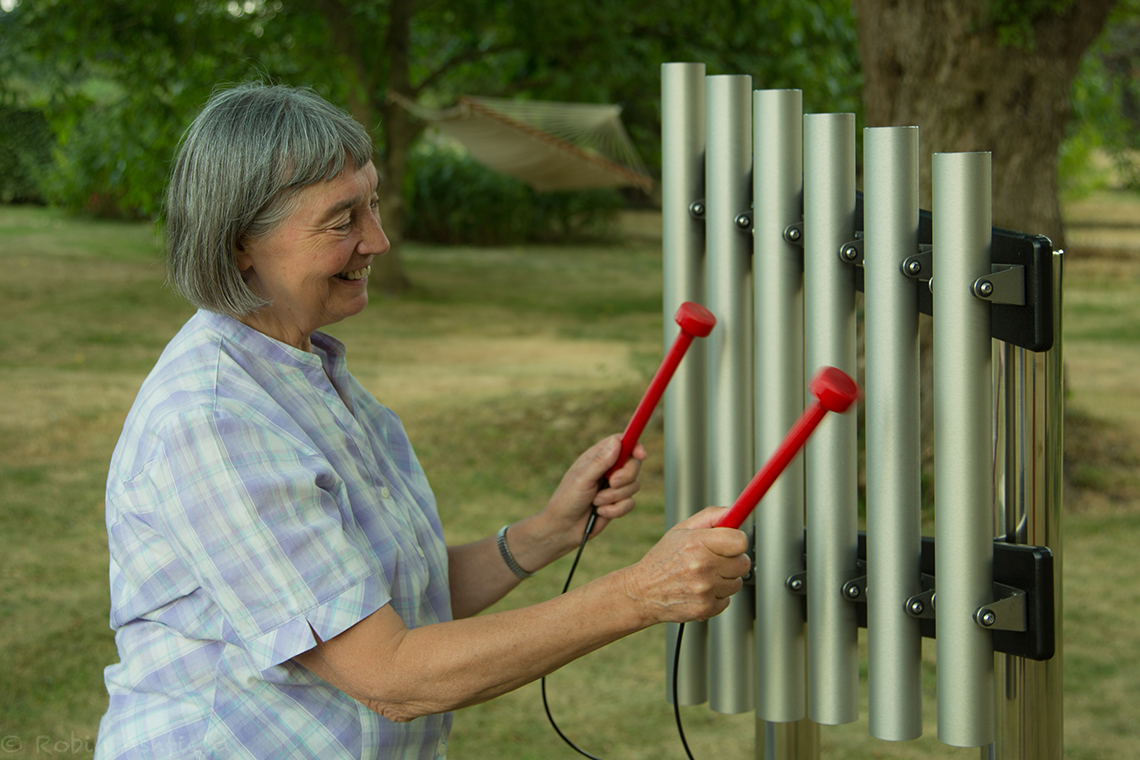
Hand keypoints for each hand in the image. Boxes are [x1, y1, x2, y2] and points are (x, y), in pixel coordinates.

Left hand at [545, 433, 646, 541]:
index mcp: (597, 457)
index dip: (634, 445)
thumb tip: (617, 441)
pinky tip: (600, 512)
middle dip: (626, 476)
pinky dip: (615, 510)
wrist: (564, 528)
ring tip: (596, 502)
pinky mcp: (618, 503)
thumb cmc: (567, 499)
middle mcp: (608, 469)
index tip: (640, 454)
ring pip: (633, 485)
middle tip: (612, 483)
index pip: (622, 442)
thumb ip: (601, 461)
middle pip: (633, 463)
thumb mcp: (582, 478)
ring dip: (614, 497)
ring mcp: (614, 487)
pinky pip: (630, 503)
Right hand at [619, 506, 750, 624]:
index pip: (740, 541)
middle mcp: (702, 566)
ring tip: (704, 575)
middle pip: (743, 563)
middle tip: (716, 559)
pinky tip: (700, 590)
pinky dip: (716, 596)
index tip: (731, 542)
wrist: (642, 591)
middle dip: (733, 560)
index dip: (737, 540)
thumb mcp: (681, 530)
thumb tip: (734, 511)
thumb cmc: (663, 559)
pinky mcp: (705, 608)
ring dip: (725, 579)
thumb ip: (710, 516)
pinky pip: (727, 600)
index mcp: (697, 543)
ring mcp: (704, 590)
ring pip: (737, 583)